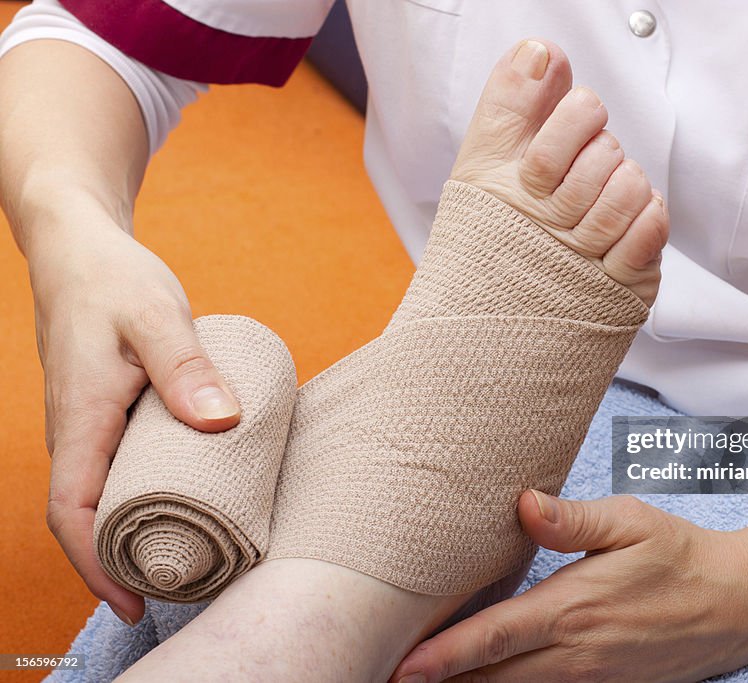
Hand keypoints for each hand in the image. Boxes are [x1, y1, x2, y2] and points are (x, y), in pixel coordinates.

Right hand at [28, 219, 239, 624]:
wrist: (83, 247)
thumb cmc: (114, 278)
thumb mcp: (157, 315)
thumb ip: (187, 366)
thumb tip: (222, 421)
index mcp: (81, 418)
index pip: (73, 512)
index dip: (96, 566)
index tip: (132, 602)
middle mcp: (79, 431)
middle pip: (93, 517)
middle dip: (127, 562)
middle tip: (186, 587)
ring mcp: (93, 423)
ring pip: (110, 493)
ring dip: (142, 529)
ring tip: (195, 555)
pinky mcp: (112, 410)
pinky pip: (126, 465)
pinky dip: (154, 490)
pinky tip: (193, 496)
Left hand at [392, 491, 747, 681]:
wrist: (737, 605)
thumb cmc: (679, 555)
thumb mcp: (631, 522)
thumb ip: (574, 520)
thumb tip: (523, 503)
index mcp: (574, 607)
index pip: (495, 637)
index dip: (445, 657)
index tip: (402, 667)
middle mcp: (575, 652)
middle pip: (492, 679)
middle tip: (387, 678)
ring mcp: (589, 676)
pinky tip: (482, 682)